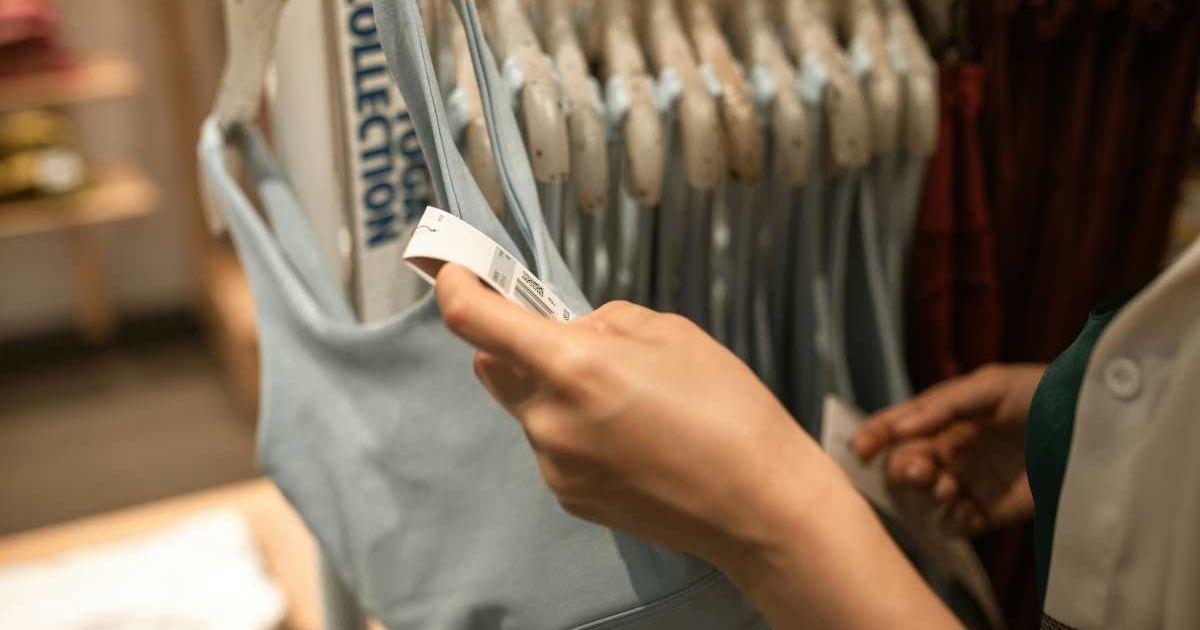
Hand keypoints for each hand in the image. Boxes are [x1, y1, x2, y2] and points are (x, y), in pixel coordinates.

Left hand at [435, 264, 833, 568]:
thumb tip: (571, 330)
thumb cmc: (727, 409)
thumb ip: (604, 322)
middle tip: (577, 343)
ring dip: (555, 392)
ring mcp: (554, 465)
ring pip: (528, 408)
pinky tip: (631, 440)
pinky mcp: (568, 498)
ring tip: (629, 404)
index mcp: (573, 366)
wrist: (758, 504)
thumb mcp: (670, 332)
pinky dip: (574, 431)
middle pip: (493, 365)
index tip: (455, 271)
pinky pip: (552, 447)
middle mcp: (549, 419)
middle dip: (518, 344)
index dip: (455, 286)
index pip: (474, 321)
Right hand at [852, 364, 1045, 535]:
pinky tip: (965, 509)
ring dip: (927, 493)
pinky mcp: (990, 512)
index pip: (897, 427)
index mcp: (943, 419)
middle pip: (905, 464)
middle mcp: (949, 451)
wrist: (1095, 428)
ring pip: (925, 496)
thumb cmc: (1042, 395)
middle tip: (921, 468)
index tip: (860, 449)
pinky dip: (951, 521)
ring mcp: (968, 482)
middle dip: (903, 468)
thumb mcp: (990, 386)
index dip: (874, 435)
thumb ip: (941, 406)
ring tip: (948, 488)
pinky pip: (954, 525)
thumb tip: (897, 429)